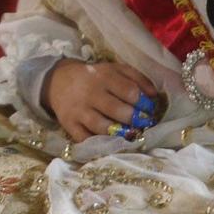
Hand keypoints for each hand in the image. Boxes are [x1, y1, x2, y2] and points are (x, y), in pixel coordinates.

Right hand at [42, 60, 159, 141]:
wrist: (58, 81)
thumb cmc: (94, 77)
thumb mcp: (114, 69)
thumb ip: (136, 78)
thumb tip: (154, 95)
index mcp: (104, 76)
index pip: (129, 91)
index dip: (144, 103)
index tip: (151, 109)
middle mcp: (91, 93)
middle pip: (117, 110)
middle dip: (135, 119)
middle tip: (144, 124)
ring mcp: (79, 111)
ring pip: (102, 127)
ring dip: (120, 133)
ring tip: (131, 134)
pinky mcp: (69, 125)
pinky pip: (86, 139)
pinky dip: (100, 144)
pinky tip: (112, 143)